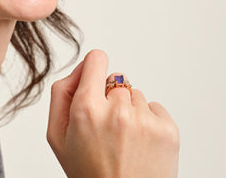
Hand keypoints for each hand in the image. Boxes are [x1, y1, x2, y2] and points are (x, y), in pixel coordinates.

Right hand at [47, 50, 179, 177]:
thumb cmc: (90, 174)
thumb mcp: (58, 137)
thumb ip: (61, 94)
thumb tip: (80, 68)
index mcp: (86, 110)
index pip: (96, 60)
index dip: (93, 69)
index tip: (95, 82)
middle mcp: (117, 110)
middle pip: (116, 81)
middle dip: (110, 100)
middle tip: (106, 131)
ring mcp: (144, 120)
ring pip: (136, 96)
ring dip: (130, 113)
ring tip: (124, 143)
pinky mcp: (167, 130)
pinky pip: (155, 108)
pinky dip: (149, 123)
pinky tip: (140, 146)